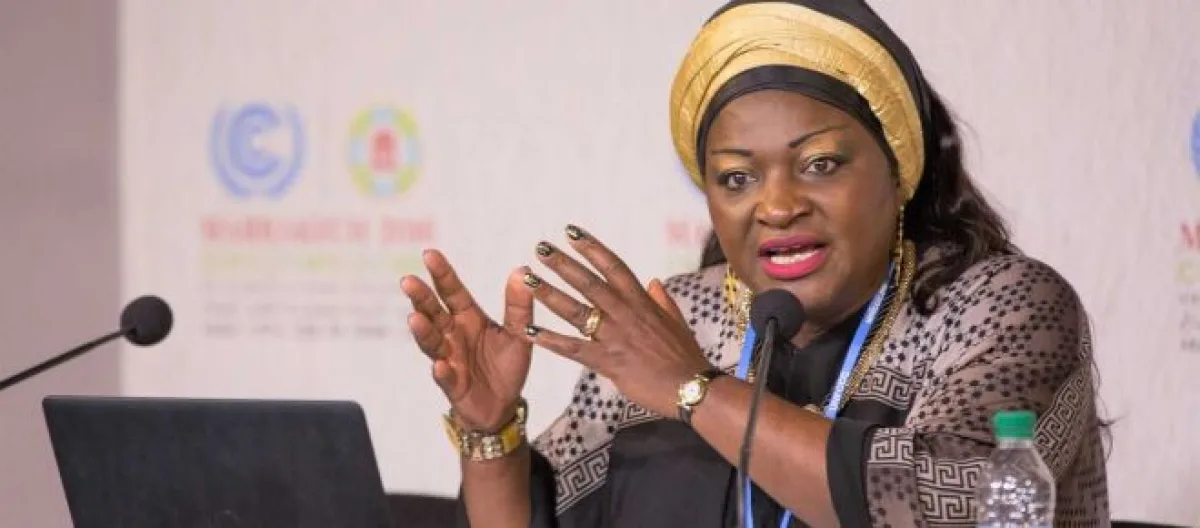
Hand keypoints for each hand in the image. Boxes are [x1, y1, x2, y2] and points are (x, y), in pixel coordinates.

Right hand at [401, 250, 533, 431]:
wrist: (503, 406)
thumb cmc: (506, 365)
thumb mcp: (519, 334)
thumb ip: (519, 305)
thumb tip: (522, 269)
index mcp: (468, 318)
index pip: (452, 291)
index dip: (441, 274)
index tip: (429, 253)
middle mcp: (453, 335)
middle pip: (433, 312)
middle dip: (420, 297)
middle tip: (408, 280)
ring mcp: (449, 359)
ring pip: (432, 343)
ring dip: (423, 331)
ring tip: (415, 319)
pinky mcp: (453, 385)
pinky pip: (445, 378)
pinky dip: (441, 372)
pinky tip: (440, 366)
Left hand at [520, 225, 710, 418]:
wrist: (692, 388)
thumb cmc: (686, 356)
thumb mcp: (676, 321)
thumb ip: (661, 300)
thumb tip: (653, 280)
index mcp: (642, 302)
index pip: (614, 266)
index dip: (592, 248)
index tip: (572, 232)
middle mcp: (625, 314)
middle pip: (589, 283)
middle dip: (563, 264)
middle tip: (540, 248)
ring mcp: (615, 337)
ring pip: (576, 311)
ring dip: (550, 294)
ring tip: (528, 280)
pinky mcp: (607, 362)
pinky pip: (573, 349)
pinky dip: (549, 340)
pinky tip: (528, 332)